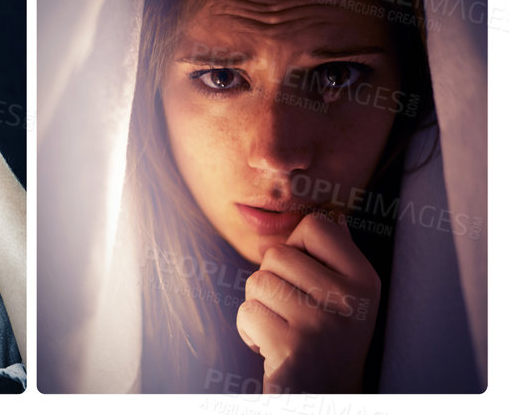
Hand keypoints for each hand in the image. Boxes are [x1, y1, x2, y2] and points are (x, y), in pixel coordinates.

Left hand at [237, 211, 380, 393]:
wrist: (322, 399)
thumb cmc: (325, 345)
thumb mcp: (344, 301)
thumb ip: (336, 259)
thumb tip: (334, 216)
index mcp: (366, 282)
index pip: (316, 225)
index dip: (298, 249)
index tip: (309, 282)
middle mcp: (353, 302)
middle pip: (276, 254)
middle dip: (272, 283)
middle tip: (295, 317)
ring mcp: (325, 324)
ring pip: (258, 282)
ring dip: (260, 309)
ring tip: (285, 333)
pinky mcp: (295, 347)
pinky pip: (248, 313)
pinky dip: (250, 332)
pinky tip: (275, 352)